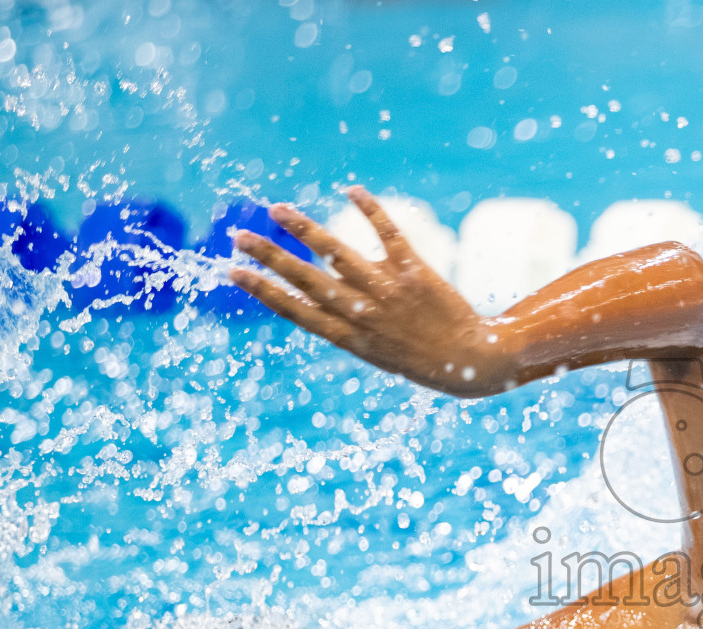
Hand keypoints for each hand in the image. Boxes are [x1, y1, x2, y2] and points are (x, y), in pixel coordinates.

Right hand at [229, 186, 504, 395]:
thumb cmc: (419, 357)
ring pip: (338, 254)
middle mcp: (362, 313)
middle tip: (238, 235)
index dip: (263, 290)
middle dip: (270, 257)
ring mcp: (387, 292)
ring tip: (278, 209)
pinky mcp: (414, 273)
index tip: (232, 272)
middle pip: (307, 279)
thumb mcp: (374, 349)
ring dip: (305, 229)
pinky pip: (388, 235)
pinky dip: (370, 211)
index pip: (295, 310)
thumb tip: (317, 280)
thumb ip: (344, 318)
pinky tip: (350, 191)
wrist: (470, 363)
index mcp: (348, 336)